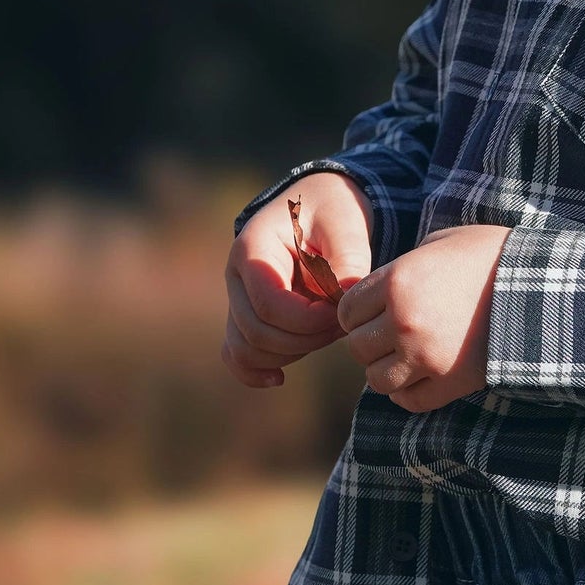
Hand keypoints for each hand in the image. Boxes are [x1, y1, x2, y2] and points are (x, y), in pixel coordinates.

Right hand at [221, 172, 374, 387]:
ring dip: (293, 351)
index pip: (270, 304)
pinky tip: (279, 380)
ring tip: (331, 331)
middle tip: (343, 324)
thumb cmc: (334, 210)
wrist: (321, 204)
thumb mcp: (346, 224)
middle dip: (306, 338)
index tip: (341, 313)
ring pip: (248, 347)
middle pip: (257, 332)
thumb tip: (344, 303)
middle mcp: (236, 275)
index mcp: (253, 247)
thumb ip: (348, 262)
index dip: (309, 320)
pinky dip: (254, 372)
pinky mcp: (246, 315)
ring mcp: (237, 297)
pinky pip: (236, 353)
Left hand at [336, 222, 511, 413]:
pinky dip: (407, 392)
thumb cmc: (490, 255)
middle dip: (370, 339)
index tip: (373, 310)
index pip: (347, 310)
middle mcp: (404, 322)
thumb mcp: (441, 243)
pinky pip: (409, 400)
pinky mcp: (450, 382)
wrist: (542, 285)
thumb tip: (377, 291)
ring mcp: (426, 357)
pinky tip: (417, 376)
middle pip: (357, 347)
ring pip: (376, 379)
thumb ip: (402, 266)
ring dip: (386, 368)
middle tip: (389, 332)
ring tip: (403, 355)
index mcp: (397, 281)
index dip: (358, 310)